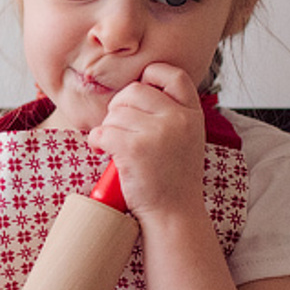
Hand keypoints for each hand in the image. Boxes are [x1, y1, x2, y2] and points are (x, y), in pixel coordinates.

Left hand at [86, 63, 204, 218]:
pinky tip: (104, 151)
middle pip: (134, 90)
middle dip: (119, 107)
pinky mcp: (134, 148)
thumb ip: (172, 112)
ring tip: (116, 147)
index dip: (150, 77)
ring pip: (115, 112)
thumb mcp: (187, 137)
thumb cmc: (173, 178)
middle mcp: (178, 119)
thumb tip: (136, 89)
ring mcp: (157, 133)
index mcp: (192, 114)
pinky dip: (97, 141)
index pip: (172, 74)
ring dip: (108, 128)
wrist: (175, 214)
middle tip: (120, 128)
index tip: (138, 96)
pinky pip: (102, 131)